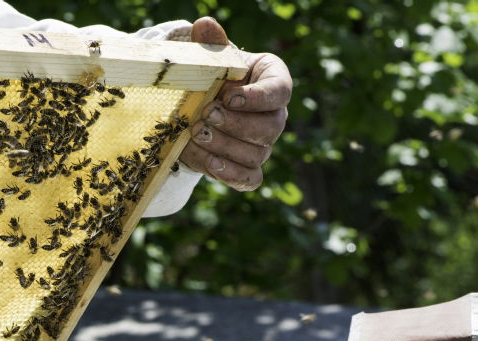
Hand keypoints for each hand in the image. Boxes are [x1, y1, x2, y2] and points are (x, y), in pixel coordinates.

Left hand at [172, 17, 290, 191]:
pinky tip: (210, 164)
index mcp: (273, 80)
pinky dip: (231, 174)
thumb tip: (205, 25)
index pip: (280, 91)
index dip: (257, 98)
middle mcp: (275, 115)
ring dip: (224, 147)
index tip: (229, 97)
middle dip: (236, 124)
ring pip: (256, 154)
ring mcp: (262, 144)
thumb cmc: (211, 77)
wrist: (197, 106)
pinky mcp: (247, 167)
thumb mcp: (211, 58)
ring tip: (197, 135)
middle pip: (270, 128)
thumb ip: (211, 43)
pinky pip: (250, 179)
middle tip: (206, 116)